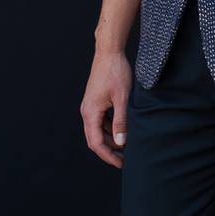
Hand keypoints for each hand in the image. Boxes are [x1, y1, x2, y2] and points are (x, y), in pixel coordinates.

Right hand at [80, 49, 132, 168]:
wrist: (109, 51)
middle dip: (110, 150)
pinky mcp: (96, 100)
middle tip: (126, 159)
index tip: (121, 164)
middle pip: (95, 138)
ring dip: (111, 139)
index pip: (96, 143)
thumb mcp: (122, 97)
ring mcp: (91, 105)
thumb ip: (121, 121)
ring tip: (127, 146)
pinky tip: (123, 129)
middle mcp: (87, 111)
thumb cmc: (116, 72)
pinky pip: (101, 120)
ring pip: (98, 129)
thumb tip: (121, 142)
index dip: (108, 156)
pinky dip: (110, 128)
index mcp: (90, 112)